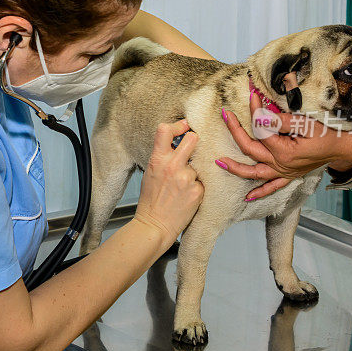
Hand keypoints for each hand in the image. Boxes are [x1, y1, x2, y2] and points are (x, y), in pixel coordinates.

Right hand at [135, 120, 204, 242]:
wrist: (154, 225)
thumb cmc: (151, 200)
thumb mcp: (150, 172)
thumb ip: (163, 156)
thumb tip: (177, 143)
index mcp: (157, 160)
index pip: (165, 129)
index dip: (177, 125)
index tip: (184, 127)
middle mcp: (173, 166)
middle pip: (193, 138)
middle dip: (194, 141)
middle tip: (192, 150)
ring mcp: (187, 178)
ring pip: (198, 165)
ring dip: (193, 173)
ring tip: (182, 187)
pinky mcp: (198, 190)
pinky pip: (201, 181)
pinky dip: (196, 187)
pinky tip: (186, 196)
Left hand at [216, 93, 351, 199]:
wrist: (344, 148)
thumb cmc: (327, 133)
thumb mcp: (305, 123)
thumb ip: (280, 121)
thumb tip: (259, 115)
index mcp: (283, 150)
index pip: (261, 129)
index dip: (254, 111)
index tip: (251, 95)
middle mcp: (280, 164)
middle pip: (250, 149)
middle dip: (235, 131)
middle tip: (225, 116)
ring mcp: (283, 172)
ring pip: (254, 173)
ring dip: (236, 168)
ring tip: (220, 162)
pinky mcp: (289, 176)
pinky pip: (271, 188)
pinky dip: (259, 192)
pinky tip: (247, 197)